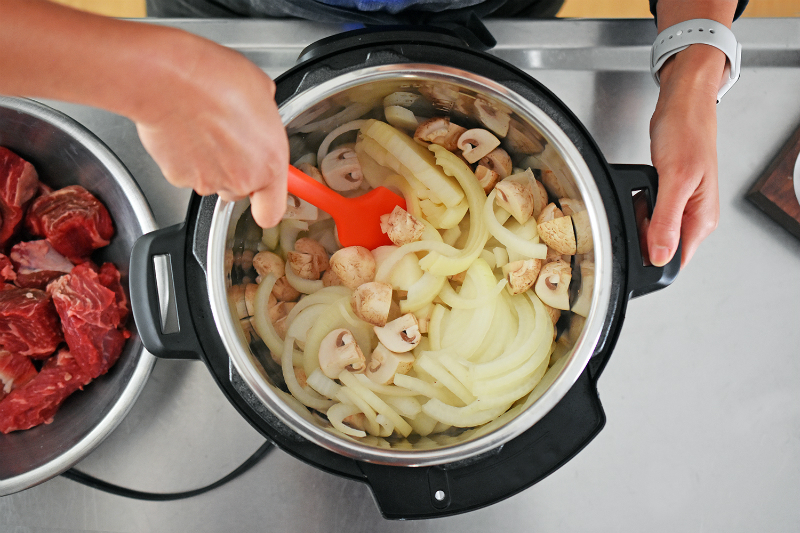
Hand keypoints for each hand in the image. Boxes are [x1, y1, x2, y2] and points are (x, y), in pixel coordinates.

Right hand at [134, 32, 288, 227]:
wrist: (169, 79)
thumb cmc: (216, 80)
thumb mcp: (263, 92)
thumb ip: (266, 120)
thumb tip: (259, 118)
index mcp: (270, 163)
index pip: (272, 210)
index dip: (268, 203)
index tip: (266, 194)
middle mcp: (241, 179)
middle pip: (241, 191)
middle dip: (236, 171)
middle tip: (229, 139)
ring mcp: (208, 181)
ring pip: (213, 181)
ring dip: (211, 162)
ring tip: (206, 128)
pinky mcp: (178, 177)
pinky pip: (186, 172)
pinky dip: (186, 157)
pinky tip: (187, 132)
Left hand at [647, 44, 725, 267]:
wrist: (683, 105)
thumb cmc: (687, 132)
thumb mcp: (675, 179)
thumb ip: (666, 221)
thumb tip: (660, 256)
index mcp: (702, 219)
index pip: (676, 260)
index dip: (651, 259)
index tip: (636, 241)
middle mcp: (694, 216)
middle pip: (661, 247)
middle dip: (641, 235)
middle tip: (639, 207)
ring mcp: (681, 206)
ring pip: (652, 230)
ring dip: (638, 218)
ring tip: (640, 194)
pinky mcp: (669, 194)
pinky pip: (648, 211)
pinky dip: (638, 205)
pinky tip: (639, 190)